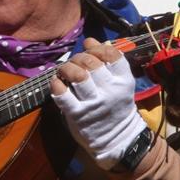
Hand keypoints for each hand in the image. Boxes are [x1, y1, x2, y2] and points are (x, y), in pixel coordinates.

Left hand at [50, 38, 145, 170]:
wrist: (115, 138)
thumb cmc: (114, 105)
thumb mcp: (118, 83)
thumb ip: (106, 62)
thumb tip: (90, 40)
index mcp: (123, 80)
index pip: (113, 54)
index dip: (98, 48)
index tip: (91, 51)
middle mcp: (110, 90)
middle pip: (92, 63)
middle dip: (79, 57)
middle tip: (74, 62)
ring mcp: (93, 103)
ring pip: (78, 75)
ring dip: (67, 68)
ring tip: (64, 70)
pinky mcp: (77, 114)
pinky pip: (62, 94)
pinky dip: (56, 84)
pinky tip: (56, 82)